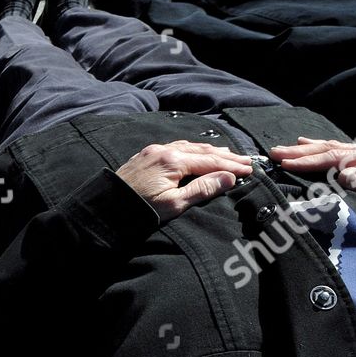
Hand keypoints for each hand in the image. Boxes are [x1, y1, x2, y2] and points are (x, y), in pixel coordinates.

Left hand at [114, 141, 252, 221]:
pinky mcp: (145, 156)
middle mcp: (163, 150)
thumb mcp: (174, 204)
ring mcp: (153, 151)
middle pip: (201, 151)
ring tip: (227, 154)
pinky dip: (192, 150)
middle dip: (225, 156)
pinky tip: (197, 153)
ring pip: (188, 146)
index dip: (231, 166)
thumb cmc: (140, 210)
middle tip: (245, 161)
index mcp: (172, 161)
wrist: (106, 208)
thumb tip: (228, 177)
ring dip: (209, 151)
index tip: (249, 169)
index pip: (209, 161)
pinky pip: (175, 147)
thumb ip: (202, 189)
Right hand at [272, 138, 355, 216]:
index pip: (338, 158)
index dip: (310, 161)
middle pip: (332, 149)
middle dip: (302, 151)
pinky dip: (322, 148)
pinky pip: (341, 151)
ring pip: (334, 147)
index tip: (286, 163)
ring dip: (308, 148)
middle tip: (275, 152)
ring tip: (284, 148)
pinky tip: (309, 143)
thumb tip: (343, 174)